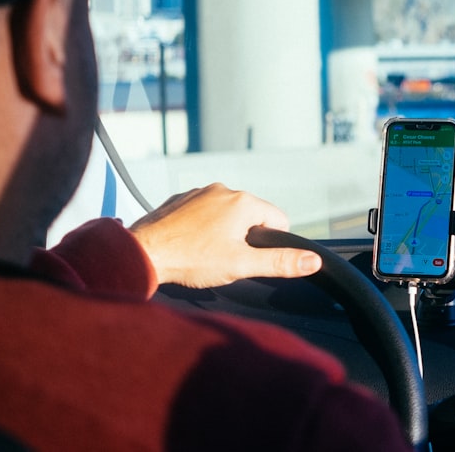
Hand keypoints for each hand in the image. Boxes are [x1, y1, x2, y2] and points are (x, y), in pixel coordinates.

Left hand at [129, 182, 321, 288]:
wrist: (141, 254)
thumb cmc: (191, 260)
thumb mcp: (242, 265)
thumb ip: (280, 262)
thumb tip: (313, 261)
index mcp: (244, 202)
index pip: (278, 221)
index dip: (268, 244)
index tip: (247, 258)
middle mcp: (223, 190)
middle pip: (252, 216)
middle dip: (244, 238)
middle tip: (223, 259)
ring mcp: (199, 192)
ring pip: (226, 213)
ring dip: (222, 231)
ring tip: (203, 253)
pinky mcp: (179, 199)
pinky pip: (202, 212)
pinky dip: (200, 227)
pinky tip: (188, 244)